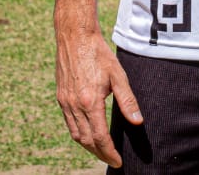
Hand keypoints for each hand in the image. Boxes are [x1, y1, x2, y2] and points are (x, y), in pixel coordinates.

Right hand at [56, 29, 142, 166]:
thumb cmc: (98, 53)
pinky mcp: (61, 96)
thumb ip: (128, 101)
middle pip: (86, 140)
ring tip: (101, 151)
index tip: (117, 161)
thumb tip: (138, 122)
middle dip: (99, 154)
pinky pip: (68, 122)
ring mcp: (65, 102)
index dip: (109, 152)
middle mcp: (74, 105)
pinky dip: (78, 134)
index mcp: (90, 102)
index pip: (100, 137)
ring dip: (88, 146)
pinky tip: (87, 133)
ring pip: (75, 134)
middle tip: (111, 160)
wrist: (75, 36)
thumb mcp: (118, 76)